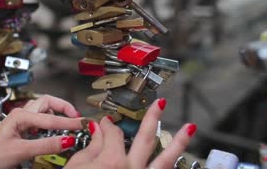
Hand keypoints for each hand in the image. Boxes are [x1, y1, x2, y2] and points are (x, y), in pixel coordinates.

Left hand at [0, 95, 82, 168]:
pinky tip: (53, 132)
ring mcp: (20, 121)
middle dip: (63, 107)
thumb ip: (45, 145)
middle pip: (47, 102)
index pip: (51, 118)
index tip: (83, 125)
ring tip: (68, 122)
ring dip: (56, 113)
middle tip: (76, 117)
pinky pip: (39, 121)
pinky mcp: (20, 130)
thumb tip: (68, 140)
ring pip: (43, 110)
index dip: (69, 122)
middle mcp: (21, 114)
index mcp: (21, 115)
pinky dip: (50, 123)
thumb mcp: (21, 151)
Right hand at [65, 98, 196, 168]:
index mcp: (113, 161)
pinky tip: (180, 161)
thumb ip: (91, 147)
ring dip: (179, 143)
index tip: (104, 122)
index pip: (112, 134)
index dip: (107, 125)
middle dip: (152, 118)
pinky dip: (172, 167)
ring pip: (165, 161)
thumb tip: (97, 130)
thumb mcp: (76, 167)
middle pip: (146, 138)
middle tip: (160, 104)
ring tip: (189, 128)